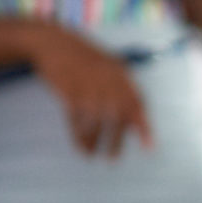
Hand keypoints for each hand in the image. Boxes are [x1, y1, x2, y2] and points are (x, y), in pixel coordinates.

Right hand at [28, 26, 151, 157]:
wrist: (52, 43)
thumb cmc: (82, 57)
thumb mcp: (107, 66)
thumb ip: (121, 89)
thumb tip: (132, 120)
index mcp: (120, 73)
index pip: (138, 103)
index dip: (144, 127)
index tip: (149, 148)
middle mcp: (107, 80)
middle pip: (117, 117)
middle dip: (116, 141)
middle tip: (112, 159)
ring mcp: (87, 86)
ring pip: (95, 122)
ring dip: (93, 141)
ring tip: (91, 154)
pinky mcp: (69, 92)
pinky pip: (76, 120)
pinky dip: (78, 136)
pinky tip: (80, 146)